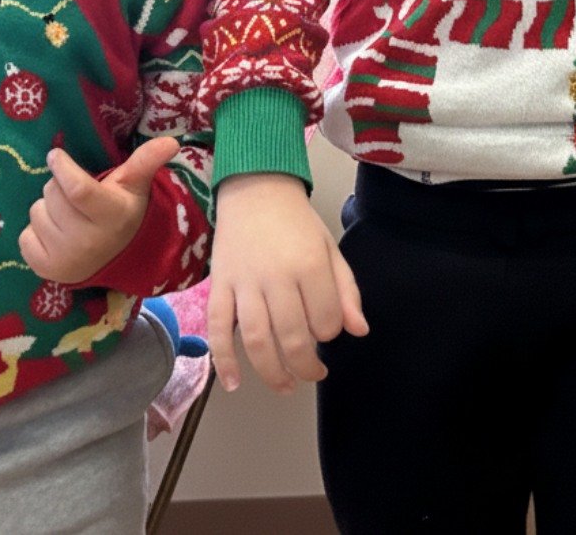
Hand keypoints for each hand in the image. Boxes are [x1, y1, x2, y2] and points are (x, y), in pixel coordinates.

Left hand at [19, 137, 179, 282]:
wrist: (118, 258)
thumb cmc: (122, 210)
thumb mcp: (134, 184)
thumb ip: (147, 161)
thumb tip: (172, 141)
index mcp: (111, 215)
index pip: (76, 189)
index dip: (62, 168)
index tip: (56, 155)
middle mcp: (88, 241)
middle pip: (52, 195)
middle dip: (58, 186)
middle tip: (74, 195)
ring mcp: (65, 259)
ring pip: (36, 213)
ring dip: (48, 209)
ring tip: (68, 216)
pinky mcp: (46, 270)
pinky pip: (24, 236)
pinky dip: (36, 231)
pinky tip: (56, 234)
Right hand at [207, 172, 367, 393]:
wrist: (256, 188)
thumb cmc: (298, 222)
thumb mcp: (330, 249)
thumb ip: (346, 290)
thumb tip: (358, 331)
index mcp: (310, 265)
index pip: (326, 322)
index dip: (329, 333)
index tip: (326, 328)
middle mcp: (276, 276)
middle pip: (292, 338)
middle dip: (306, 366)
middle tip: (313, 374)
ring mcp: (244, 282)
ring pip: (256, 341)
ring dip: (271, 373)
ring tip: (285, 386)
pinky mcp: (219, 284)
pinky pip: (217, 327)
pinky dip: (222, 359)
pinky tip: (232, 383)